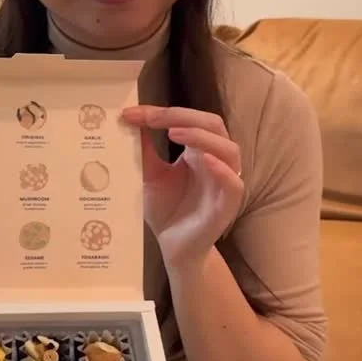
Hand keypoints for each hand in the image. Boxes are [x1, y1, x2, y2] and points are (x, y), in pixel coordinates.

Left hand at [121, 105, 243, 267]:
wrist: (173, 247)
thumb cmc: (167, 209)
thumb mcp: (150, 174)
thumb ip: (144, 149)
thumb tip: (127, 120)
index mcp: (198, 150)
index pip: (189, 120)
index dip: (163, 113)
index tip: (132, 113)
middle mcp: (215, 161)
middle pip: (212, 125)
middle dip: (183, 116)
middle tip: (153, 118)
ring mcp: (224, 183)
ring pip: (228, 149)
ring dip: (202, 137)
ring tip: (174, 133)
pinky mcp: (228, 206)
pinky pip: (234, 184)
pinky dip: (222, 170)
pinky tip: (205, 160)